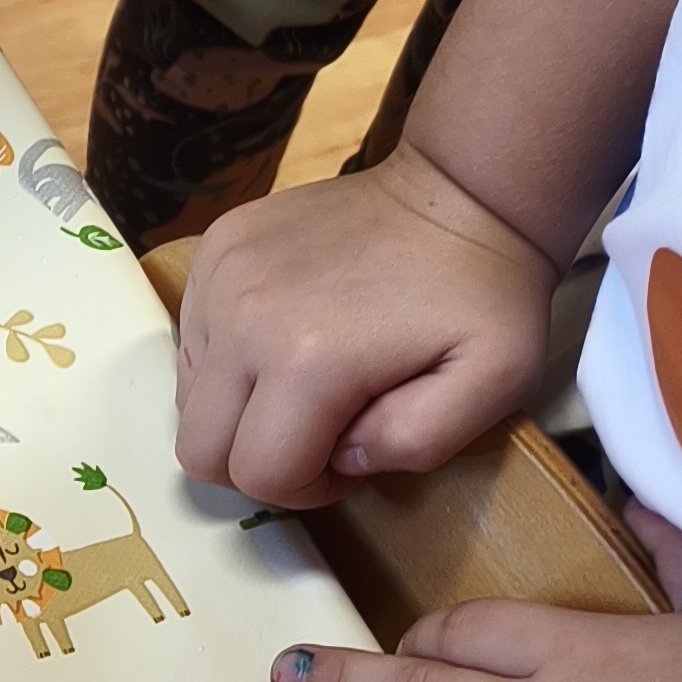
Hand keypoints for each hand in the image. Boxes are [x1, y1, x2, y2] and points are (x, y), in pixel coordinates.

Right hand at [174, 145, 557, 505]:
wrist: (459, 193)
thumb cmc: (483, 295)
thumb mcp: (492, 384)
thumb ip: (416, 443)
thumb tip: (343, 455)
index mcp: (307, 361)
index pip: (258, 474)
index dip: (303, 488)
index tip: (347, 456)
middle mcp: (242, 318)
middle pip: (200, 447)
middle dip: (258, 460)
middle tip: (318, 432)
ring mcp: (219, 278)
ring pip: (188, 396)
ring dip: (241, 409)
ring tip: (306, 380)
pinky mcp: (214, 249)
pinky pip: (194, 340)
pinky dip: (230, 358)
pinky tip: (287, 335)